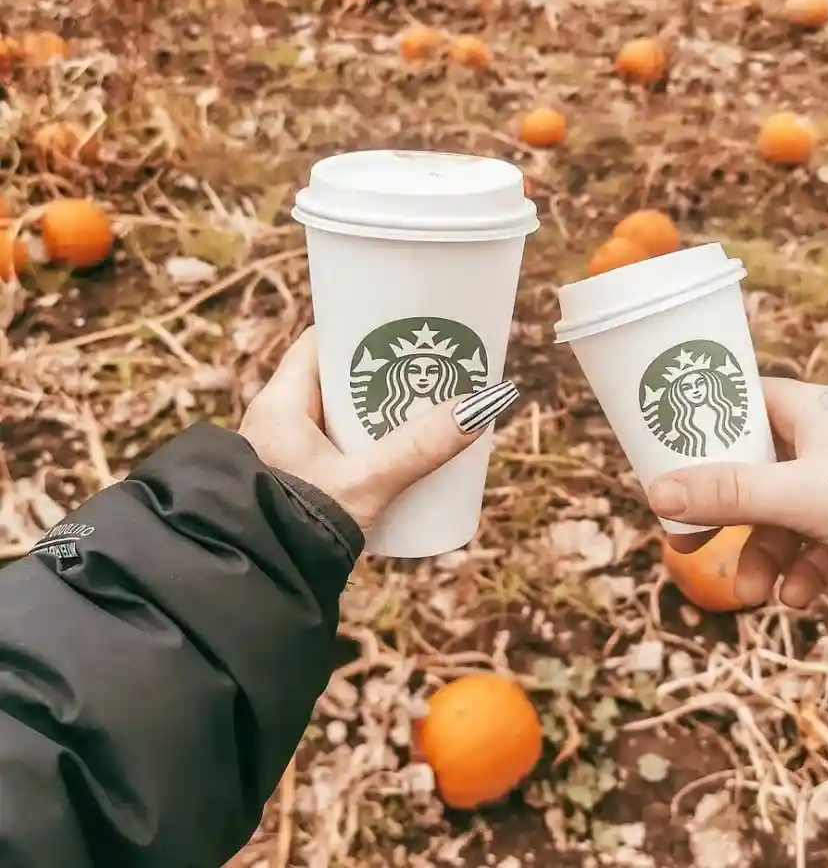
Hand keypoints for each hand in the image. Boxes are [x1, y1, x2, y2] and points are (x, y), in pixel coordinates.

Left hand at [239, 327, 518, 532]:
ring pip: (340, 417)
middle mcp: (276, 422)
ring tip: (426, 411)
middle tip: (430, 372)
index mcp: (280, 403)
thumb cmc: (297, 528)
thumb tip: (483, 404)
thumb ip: (423, 447)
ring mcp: (286, 454)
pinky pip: (338, 448)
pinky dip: (368, 445)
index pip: (321, 342)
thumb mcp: (367, 483)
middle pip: (337, 380)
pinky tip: (400, 457)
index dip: (362, 329)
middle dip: (383, 376)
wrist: (254, 590)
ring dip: (379, 414)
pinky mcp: (298, 484)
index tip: (404, 328)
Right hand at [648, 377, 827, 613]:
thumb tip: (656, 494)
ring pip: (783, 515)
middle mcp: (825, 439)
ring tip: (758, 595)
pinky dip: (807, 570)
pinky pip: (819, 543)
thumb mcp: (805, 499)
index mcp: (807, 410)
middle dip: (724, 515)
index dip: (697, 435)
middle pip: (751, 470)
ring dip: (765, 556)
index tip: (663, 467)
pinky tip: (808, 598)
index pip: (736, 405)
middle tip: (685, 544)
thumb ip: (731, 495)